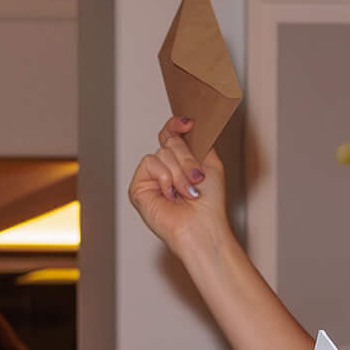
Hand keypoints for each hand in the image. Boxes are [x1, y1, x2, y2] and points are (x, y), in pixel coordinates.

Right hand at [128, 115, 230, 267]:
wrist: (202, 226)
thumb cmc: (209, 203)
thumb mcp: (210, 163)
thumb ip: (199, 141)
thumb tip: (189, 122)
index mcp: (180, 161)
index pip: (170, 133)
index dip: (176, 124)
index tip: (189, 124)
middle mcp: (164, 167)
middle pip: (170, 141)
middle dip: (187, 159)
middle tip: (197, 179)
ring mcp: (151, 177)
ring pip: (162, 152)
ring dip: (180, 173)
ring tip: (187, 193)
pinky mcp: (139, 187)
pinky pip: (150, 163)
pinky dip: (165, 178)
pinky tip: (170, 195)